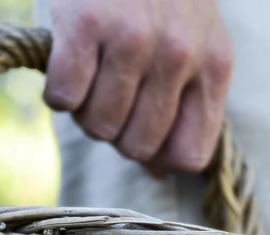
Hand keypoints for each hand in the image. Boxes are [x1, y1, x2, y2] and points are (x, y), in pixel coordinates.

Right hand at [43, 0, 232, 173]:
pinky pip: (63, 98)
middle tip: (106, 94)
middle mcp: (179, 56)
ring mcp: (133, 40)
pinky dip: (55, 90)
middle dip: (115, 131)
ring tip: (88, 73)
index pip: (191, 153)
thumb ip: (188, 98)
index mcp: (213, 63)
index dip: (159, 157)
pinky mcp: (84, 26)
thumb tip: (163, 173)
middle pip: (138, 147)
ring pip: (98, 127)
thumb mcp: (193, 36)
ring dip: (83, 110)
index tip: (139, 136)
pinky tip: (63, 62)